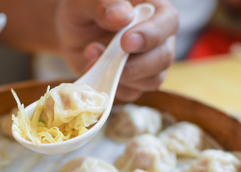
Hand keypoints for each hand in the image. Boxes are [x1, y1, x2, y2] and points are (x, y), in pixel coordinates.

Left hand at [56, 0, 177, 100]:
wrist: (73, 32)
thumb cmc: (86, 11)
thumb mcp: (87, 2)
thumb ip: (104, 5)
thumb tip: (122, 16)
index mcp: (154, 11)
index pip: (168, 22)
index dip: (151, 35)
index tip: (126, 43)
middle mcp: (158, 39)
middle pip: (163, 58)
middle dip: (133, 65)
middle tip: (102, 56)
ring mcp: (148, 64)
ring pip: (151, 81)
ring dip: (120, 76)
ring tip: (92, 56)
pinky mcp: (133, 83)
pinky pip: (131, 93)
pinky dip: (111, 87)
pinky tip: (95, 70)